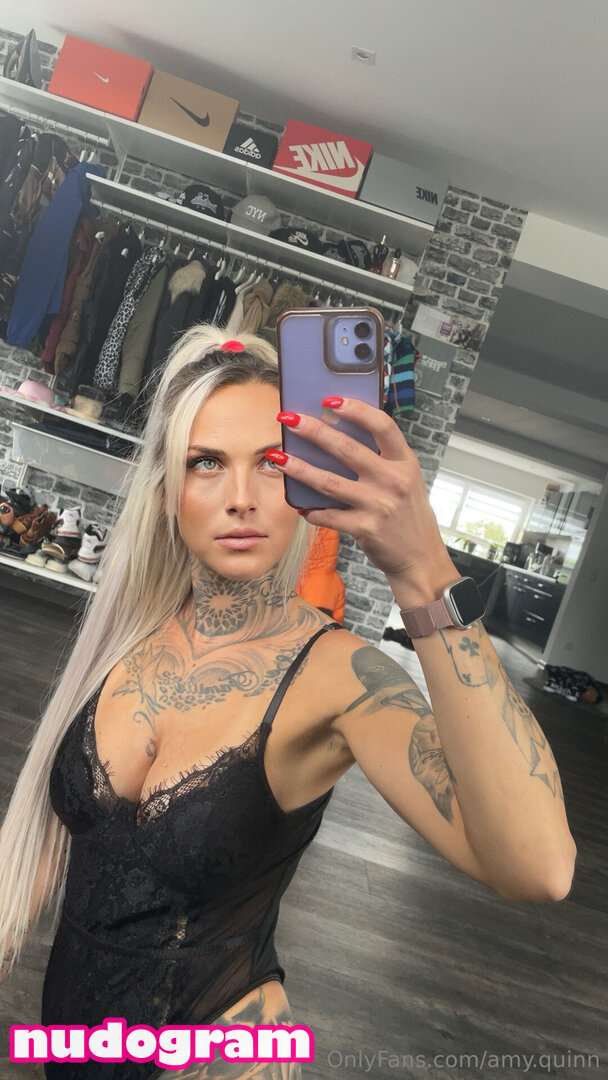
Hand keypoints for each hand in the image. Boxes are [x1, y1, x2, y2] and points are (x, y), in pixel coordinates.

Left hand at [270, 399, 456, 603]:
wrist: (420, 556)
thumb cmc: (408, 514)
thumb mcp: (406, 479)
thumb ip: (381, 458)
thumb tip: (338, 434)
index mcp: (404, 462)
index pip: (382, 426)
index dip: (356, 410)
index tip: (331, 400)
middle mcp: (393, 481)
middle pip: (347, 449)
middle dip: (313, 431)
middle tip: (289, 418)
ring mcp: (378, 505)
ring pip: (329, 482)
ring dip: (299, 468)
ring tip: (278, 457)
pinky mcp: (365, 529)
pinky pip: (329, 516)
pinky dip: (311, 510)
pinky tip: (298, 505)